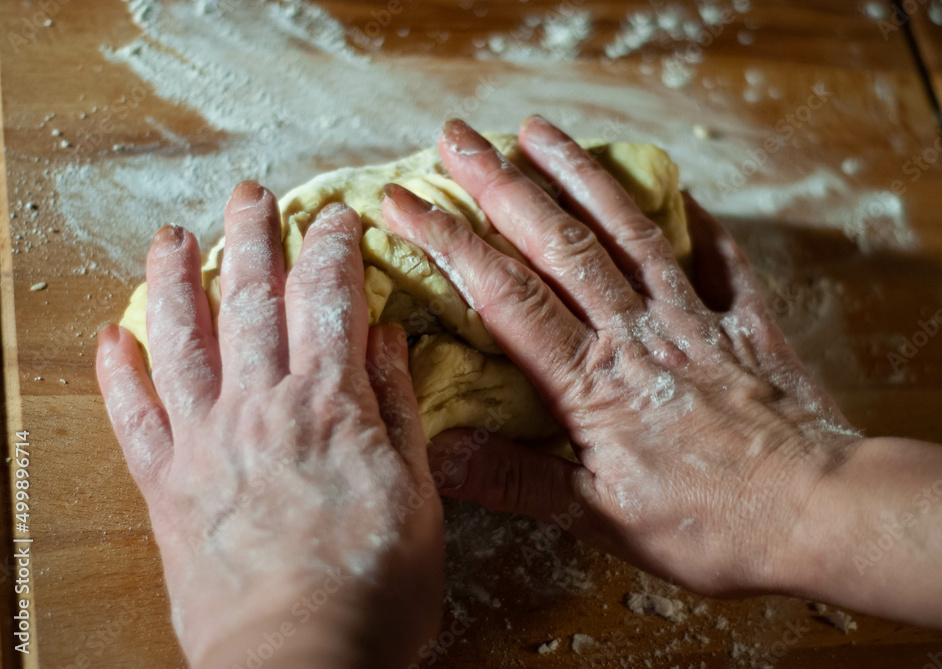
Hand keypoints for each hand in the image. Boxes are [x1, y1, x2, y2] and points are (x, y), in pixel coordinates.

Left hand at [97, 183, 442, 667]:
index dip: (332, 247)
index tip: (335, 214)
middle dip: (251, 238)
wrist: (297, 663)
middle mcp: (260, 408)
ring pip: (183, 340)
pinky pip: (133, 418)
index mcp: (329, 406)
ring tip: (170, 236)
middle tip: (250, 193)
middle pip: (250, 301)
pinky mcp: (167, 487)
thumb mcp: (416, 494)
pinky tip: (114, 337)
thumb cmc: (374, 589)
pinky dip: (119, 374)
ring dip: (175, 280)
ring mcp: (205, 443)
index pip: (328, 299)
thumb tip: (386, 339)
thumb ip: (396, 409)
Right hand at [381, 116, 861, 595]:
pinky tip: (679, 191)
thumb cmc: (712, 526)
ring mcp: (694, 319)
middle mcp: (635, 333)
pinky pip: (720, 258)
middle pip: (557, 243)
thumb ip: (519, 481)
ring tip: (540, 130)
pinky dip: (697, 222)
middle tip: (458, 136)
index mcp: (591, 382)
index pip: (504, 296)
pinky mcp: (746, 323)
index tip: (405, 202)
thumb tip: (440, 455)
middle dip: (500, 184)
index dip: (449, 243)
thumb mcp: (603, 519)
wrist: (822, 511)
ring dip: (580, 175)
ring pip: (627, 231)